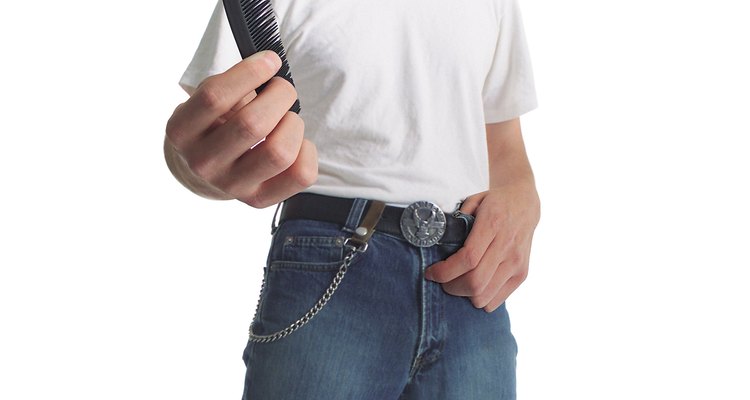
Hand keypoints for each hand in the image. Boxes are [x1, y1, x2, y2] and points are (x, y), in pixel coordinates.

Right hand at [165, 50, 316, 207]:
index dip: (250, 73)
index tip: (271, 60)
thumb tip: (270, 66)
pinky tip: (295, 142)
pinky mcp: (259, 200)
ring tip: (288, 118)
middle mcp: (203, 162)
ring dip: (294, 124)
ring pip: (279, 152)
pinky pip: (301, 174)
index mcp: (183, 130)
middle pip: (253, 124)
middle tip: (282, 89)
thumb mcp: (209, 99)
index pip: (215, 97)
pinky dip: (307, 150)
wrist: (206, 168)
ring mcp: (231, 186)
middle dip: (280, 96)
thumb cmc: (215, 122)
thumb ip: (232, 85)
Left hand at [424, 184, 539, 311]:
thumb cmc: (494, 203)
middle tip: (442, 281)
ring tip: (457, 284)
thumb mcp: (473, 201)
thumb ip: (456, 219)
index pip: (468, 258)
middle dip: (451, 287)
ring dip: (465, 295)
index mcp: (492, 224)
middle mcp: (507, 246)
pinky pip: (497, 300)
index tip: (431, 272)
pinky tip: (473, 287)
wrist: (524, 203)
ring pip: (485, 296)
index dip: (445, 271)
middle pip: (475, 282)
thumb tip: (438, 242)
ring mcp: (517, 262)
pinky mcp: (522, 274)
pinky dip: (480, 299)